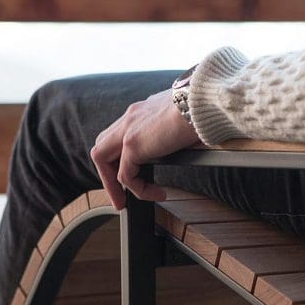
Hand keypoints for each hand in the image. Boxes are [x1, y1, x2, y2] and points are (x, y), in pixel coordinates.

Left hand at [90, 89, 200, 208]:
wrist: (202, 103)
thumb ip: (173, 130)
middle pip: (102, 147)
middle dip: (107, 173)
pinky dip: (139, 190)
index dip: (118, 157)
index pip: (118, 134)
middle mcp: (130, 117)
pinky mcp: (132, 144)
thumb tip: (182, 144)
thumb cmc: (201, 110)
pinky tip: (157, 193)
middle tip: (120, 193)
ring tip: (127, 201)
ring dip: (112, 185)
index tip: (132, 174)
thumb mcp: (182, 120)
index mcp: (142, 110)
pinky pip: (125, 176)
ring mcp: (128, 129)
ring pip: (103, 160)